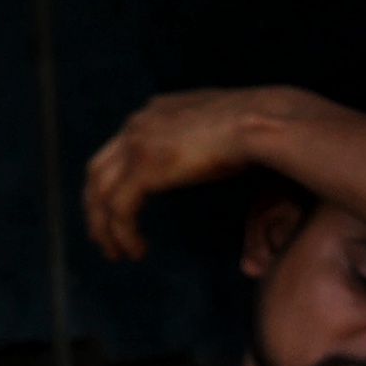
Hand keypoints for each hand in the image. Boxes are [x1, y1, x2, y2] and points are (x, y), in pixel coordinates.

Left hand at [83, 87, 306, 261]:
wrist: (267, 123)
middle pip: (98, 172)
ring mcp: (136, 143)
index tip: (126, 212)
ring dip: (104, 228)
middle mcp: (138, 124)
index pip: (119, 150)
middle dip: (98, 209)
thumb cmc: (265, 128)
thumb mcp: (229, 129)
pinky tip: (137, 251)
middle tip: (108, 239)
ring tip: (118, 254)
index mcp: (157, 111)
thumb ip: (215, 139)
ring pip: (99, 194)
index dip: (116, 184)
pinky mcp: (143, 168)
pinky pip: (118, 209)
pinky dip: (122, 234)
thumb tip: (231, 156)